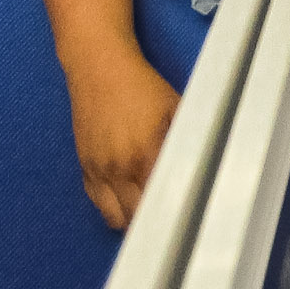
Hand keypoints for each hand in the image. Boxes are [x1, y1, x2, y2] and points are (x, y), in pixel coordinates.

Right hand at [65, 48, 177, 228]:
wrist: (99, 67)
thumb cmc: (141, 85)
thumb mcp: (175, 107)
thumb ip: (187, 139)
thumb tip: (205, 164)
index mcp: (145, 155)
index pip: (161, 203)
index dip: (175, 214)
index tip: (187, 217)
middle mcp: (118, 168)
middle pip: (137, 218)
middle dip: (155, 221)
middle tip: (171, 217)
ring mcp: (98, 170)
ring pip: (114, 217)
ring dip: (132, 218)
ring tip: (148, 210)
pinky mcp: (84, 167)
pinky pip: (97, 203)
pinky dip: (111, 206)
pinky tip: (126, 197)